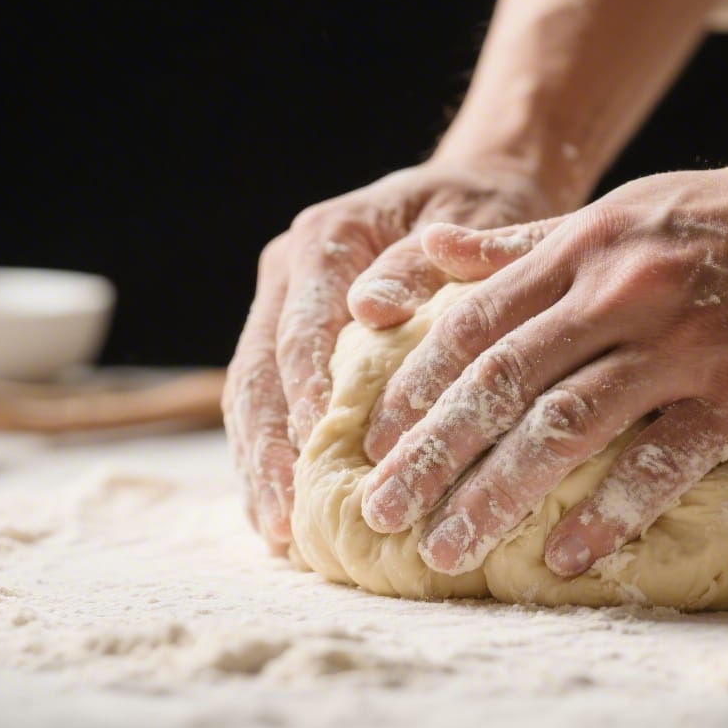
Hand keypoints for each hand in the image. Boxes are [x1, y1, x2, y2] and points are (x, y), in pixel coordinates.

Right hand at [223, 159, 571, 552]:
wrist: (470, 193)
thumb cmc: (476, 209)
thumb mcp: (464, 222)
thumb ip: (415, 265)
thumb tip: (370, 309)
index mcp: (325, 240)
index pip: (300, 331)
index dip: (301, 398)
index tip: (314, 457)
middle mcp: (290, 270)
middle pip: (258, 370)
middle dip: (267, 451)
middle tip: (284, 522)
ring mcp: (284, 304)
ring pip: (250, 391)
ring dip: (259, 465)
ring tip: (278, 534)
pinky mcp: (292, 335)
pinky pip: (267, 399)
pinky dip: (271, 454)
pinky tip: (283, 508)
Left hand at [360, 141, 727, 575]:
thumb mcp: (619, 210)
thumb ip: (523, 241)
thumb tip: (432, 255)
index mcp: (584, 247)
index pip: (476, 324)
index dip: (416, 386)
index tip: (371, 441)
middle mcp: (621, 292)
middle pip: (502, 382)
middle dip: (430, 452)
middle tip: (379, 511)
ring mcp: (684, 344)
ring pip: (568, 425)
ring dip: (496, 492)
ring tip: (446, 546)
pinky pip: (666, 459)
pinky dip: (614, 510)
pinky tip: (570, 555)